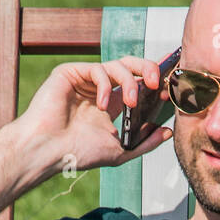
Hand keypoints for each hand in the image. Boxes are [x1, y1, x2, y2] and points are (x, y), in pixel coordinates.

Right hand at [14, 56, 171, 174]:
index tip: (171, 86)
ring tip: (131, 103)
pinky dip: (104, 85)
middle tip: (157, 83)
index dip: (155, 82)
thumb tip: (167, 133)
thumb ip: (144, 143)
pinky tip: (101, 105)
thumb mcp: (119, 151)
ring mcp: (85, 79)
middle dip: (148, 70)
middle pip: (131, 66)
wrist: (49, 150)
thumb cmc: (78, 154)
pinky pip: (97, 69)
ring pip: (117, 65)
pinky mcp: (71, 72)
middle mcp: (100, 89)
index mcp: (112, 105)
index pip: (138, 85)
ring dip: (129, 82)